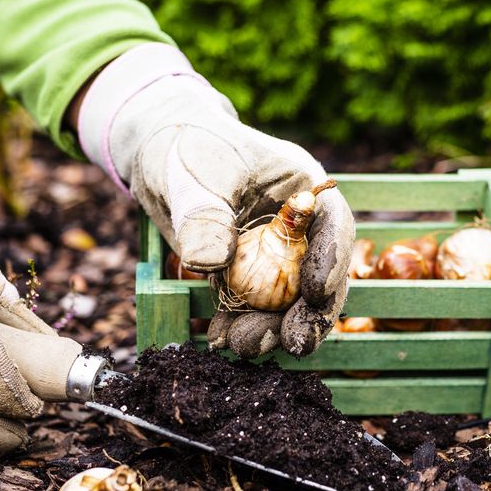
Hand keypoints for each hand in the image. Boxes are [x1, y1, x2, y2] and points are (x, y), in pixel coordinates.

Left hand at [75, 44, 353, 358]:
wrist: (158, 151)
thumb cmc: (187, 146)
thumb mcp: (195, 173)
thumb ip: (204, 215)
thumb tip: (210, 262)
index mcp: (303, 190)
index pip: (333, 227)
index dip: (332, 261)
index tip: (316, 292)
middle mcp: (298, 228)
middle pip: (318, 276)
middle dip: (308, 314)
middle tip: (294, 343)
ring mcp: (273, 256)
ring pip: (285, 302)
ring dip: (270, 328)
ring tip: (243, 344)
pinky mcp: (244, 275)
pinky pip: (249, 308)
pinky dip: (237, 326)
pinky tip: (220, 340)